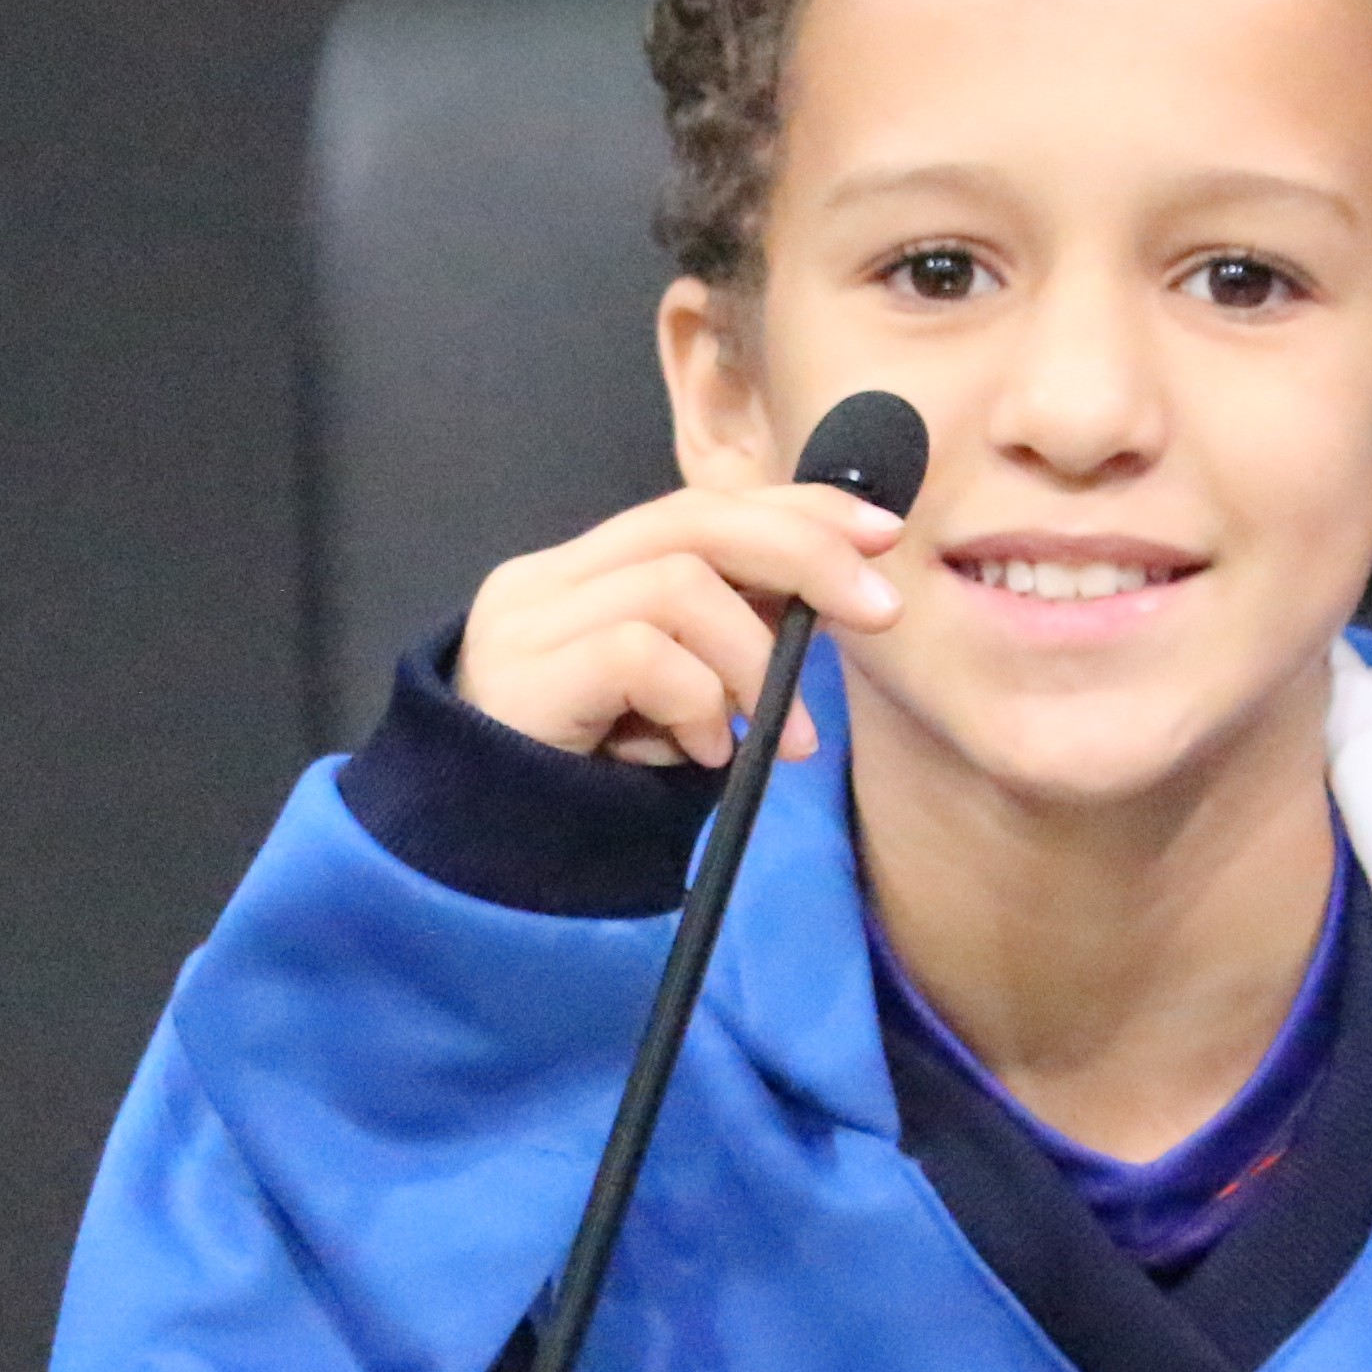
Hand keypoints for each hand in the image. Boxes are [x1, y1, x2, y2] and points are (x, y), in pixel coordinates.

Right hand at [456, 480, 906, 768]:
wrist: (489, 865)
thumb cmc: (592, 787)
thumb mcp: (678, 700)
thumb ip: (731, 639)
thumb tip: (833, 597)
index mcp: (588, 572)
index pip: (701, 506)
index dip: (797, 507)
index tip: (881, 531)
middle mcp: (550, 580)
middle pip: (696, 521)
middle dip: (805, 554)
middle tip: (879, 610)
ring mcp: (529, 623)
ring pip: (679, 585)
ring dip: (754, 659)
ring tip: (781, 738)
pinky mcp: (524, 675)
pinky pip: (643, 654)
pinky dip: (698, 700)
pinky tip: (705, 754)